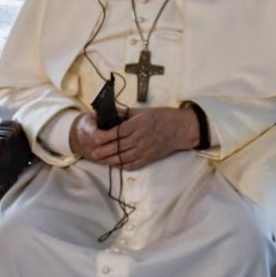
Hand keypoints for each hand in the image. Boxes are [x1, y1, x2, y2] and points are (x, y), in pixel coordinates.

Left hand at [80, 107, 199, 170]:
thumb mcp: (143, 111)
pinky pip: (134, 164)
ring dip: (110, 160)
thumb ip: (125, 114)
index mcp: (138, 125)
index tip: (95, 138)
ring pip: (124, 157)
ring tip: (99, 160)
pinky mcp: (150, 157)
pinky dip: (123, 165)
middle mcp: (140, 138)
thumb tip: (110, 113)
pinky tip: (115, 165)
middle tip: (92, 153)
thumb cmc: (163, 116)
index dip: (105, 136)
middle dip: (104, 151)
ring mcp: (145, 149)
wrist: (183, 128)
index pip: (118, 132)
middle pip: (118, 146)